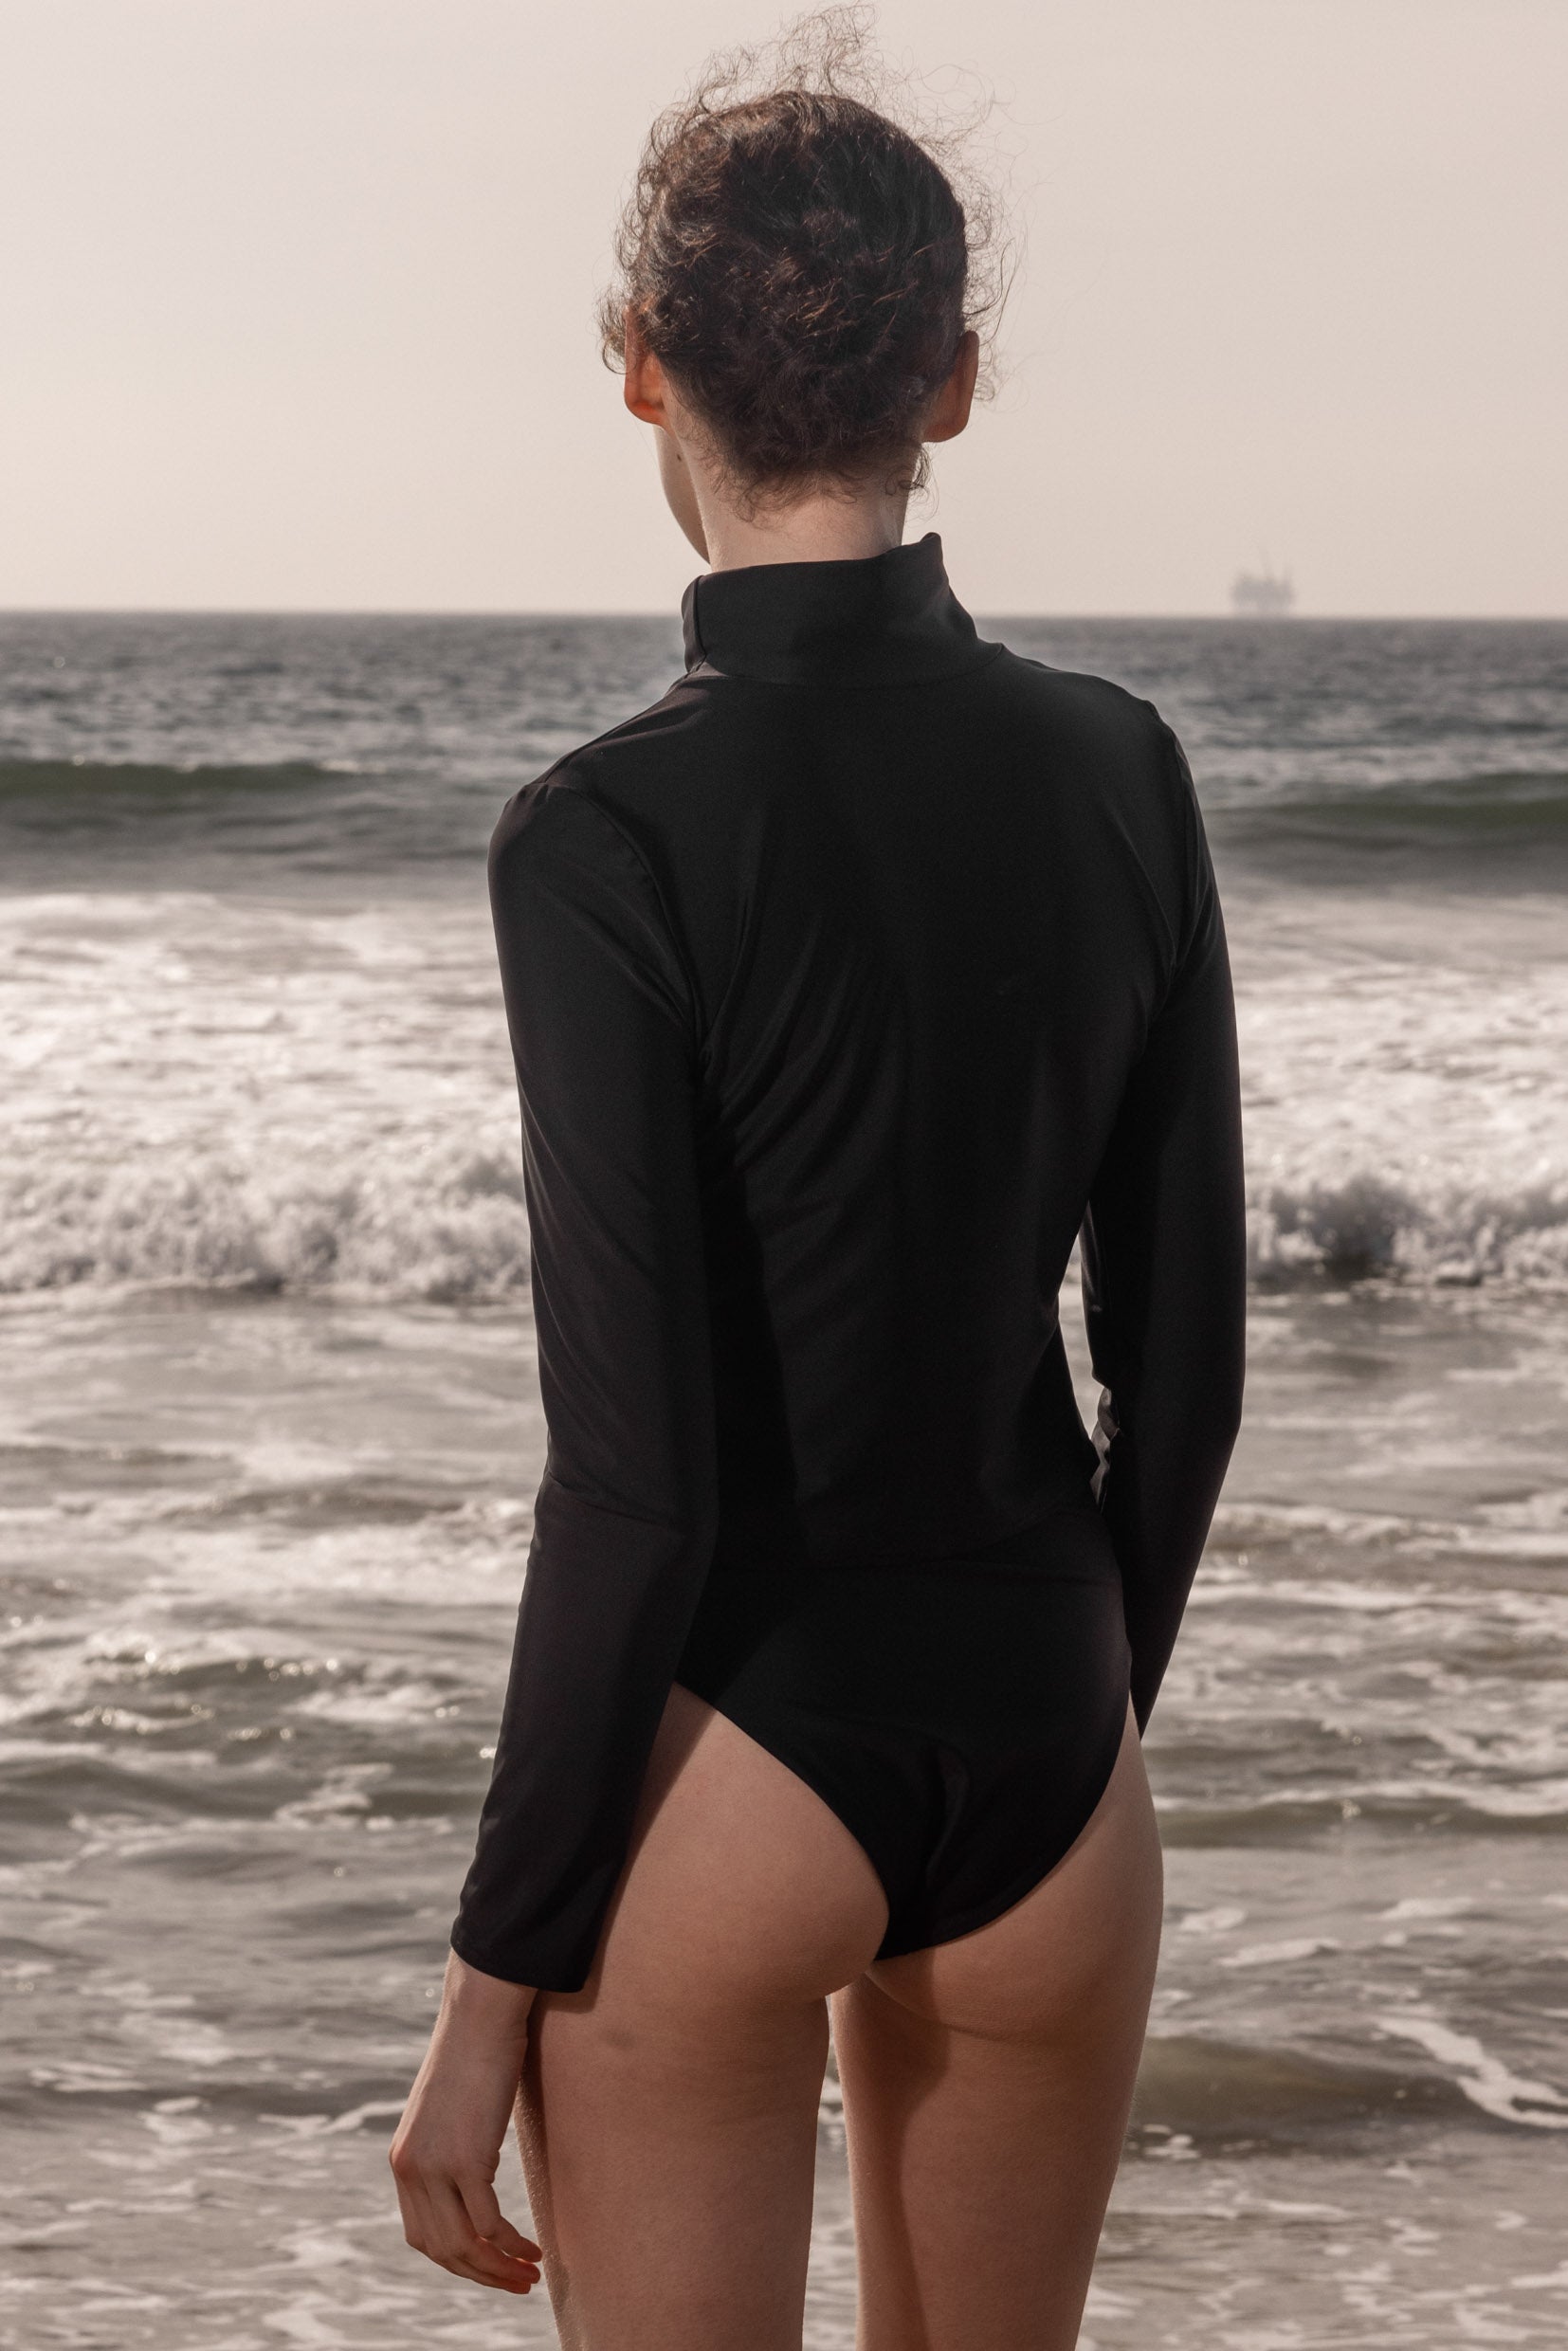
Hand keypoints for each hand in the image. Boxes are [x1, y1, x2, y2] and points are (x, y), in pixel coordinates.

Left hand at [390, 1948, 543, 2294]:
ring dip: (497, 2270)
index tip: (489, 2267)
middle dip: (480, 2274)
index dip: (457, 2260)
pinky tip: (532, 2248)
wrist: (481, 2013)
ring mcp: (436, 2167)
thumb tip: (473, 2173)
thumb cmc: (476, 2051)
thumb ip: (451, 2147)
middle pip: (441, 2249)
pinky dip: (511, 2245)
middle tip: (516, 2284)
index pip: (422, 2235)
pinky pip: (489, 2225)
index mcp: (404, 2161)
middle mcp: (411, 2170)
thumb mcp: (451, 2110)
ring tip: (529, 2276)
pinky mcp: (466, 2160)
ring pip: (464, 2246)